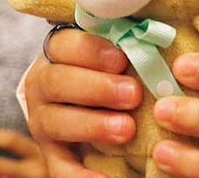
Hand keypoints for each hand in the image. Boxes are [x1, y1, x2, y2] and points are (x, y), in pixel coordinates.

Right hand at [24, 29, 140, 177]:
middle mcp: (43, 84)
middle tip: (133, 94)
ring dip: (92, 125)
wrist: (84, 103)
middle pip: (58, 82)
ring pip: (56, 122)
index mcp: (57, 52)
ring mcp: (43, 121)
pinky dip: (81, 176)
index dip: (91, 50)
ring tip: (127, 130)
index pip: (64, 44)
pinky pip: (61, 168)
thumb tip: (155, 35)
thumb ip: (125, 44)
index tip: (121, 59)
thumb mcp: (112, 51)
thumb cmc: (110, 69)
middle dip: (97, 88)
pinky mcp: (51, 154)